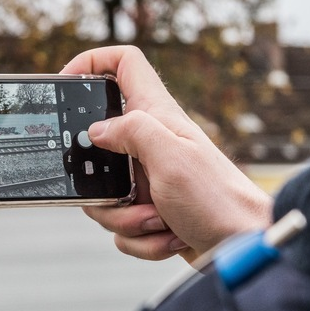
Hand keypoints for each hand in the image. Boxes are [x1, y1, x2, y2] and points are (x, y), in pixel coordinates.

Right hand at [62, 46, 271, 262]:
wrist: (244, 248)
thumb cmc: (218, 200)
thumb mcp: (171, 158)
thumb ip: (131, 131)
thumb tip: (96, 130)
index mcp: (157, 118)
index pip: (124, 63)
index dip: (92, 62)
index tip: (65, 84)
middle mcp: (151, 144)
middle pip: (96, 149)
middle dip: (100, 184)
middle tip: (127, 193)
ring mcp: (150, 179)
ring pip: (105, 197)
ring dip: (127, 219)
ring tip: (161, 219)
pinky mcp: (152, 212)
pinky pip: (123, 227)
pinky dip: (143, 240)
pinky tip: (171, 237)